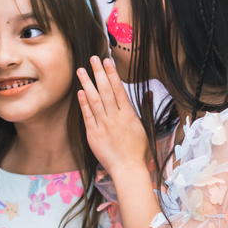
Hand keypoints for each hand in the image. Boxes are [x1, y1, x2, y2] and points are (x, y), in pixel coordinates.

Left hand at [76, 56, 150, 179]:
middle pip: (106, 90)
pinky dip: (83, 103)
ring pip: (94, 100)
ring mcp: (104, 126)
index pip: (119, 89)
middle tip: (92, 58)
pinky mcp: (94, 135)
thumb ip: (142, 110)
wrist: (129, 169)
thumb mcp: (145, 128)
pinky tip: (80, 92)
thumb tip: (147, 94)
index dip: (112, 73)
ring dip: (87, 83)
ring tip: (81, 70)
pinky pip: (88, 116)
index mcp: (129, 115)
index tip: (107, 61)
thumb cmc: (139, 152)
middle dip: (98, 73)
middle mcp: (116, 117)